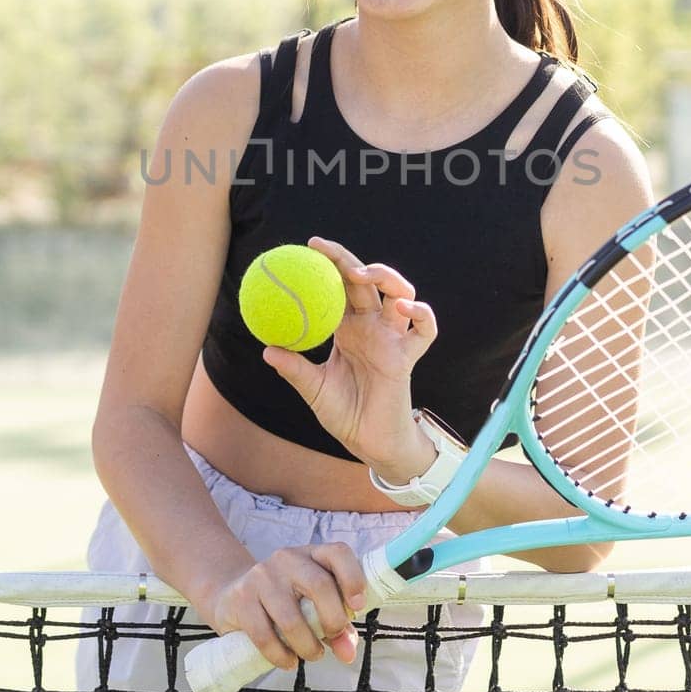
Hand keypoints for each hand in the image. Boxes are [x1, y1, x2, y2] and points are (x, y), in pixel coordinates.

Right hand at [201, 543, 366, 670]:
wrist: (232, 595)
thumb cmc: (284, 601)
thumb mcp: (313, 605)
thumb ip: (336, 627)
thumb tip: (348, 652)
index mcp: (311, 554)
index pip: (338, 553)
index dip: (353, 578)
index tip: (358, 607)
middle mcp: (287, 559)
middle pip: (320, 585)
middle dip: (333, 620)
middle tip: (332, 637)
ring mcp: (261, 577)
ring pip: (292, 618)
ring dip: (307, 646)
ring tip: (311, 654)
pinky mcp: (241, 600)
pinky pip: (265, 636)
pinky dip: (281, 656)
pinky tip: (289, 661)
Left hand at [261, 237, 439, 475]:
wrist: (369, 442)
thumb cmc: (343, 413)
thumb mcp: (313, 388)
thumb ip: (295, 369)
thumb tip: (266, 349)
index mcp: (348, 329)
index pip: (339, 287)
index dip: (328, 265)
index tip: (308, 248)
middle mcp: (371, 327)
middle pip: (367, 282)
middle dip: (349, 261)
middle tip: (325, 250)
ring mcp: (392, 339)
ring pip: (400, 294)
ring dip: (386, 278)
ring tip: (364, 275)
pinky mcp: (407, 356)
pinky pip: (424, 331)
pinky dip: (420, 315)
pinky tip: (404, 308)